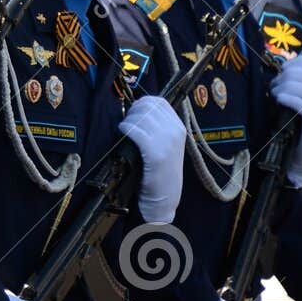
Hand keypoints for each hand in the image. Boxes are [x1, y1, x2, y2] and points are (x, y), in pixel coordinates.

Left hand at [119, 95, 184, 223]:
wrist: (164, 198)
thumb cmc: (160, 172)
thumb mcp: (166, 145)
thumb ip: (157, 127)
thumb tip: (137, 110)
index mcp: (179, 127)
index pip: (158, 102)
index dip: (141, 103)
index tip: (133, 112)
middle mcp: (175, 131)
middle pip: (147, 106)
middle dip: (132, 112)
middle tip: (126, 123)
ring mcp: (167, 142)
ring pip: (140, 117)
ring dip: (127, 120)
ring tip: (124, 130)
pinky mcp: (156, 153)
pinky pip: (135, 131)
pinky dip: (125, 129)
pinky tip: (122, 133)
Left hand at [270, 54, 301, 186]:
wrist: (299, 160)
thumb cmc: (293, 129)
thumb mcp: (294, 103)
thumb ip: (292, 87)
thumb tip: (278, 72)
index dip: (297, 63)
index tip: (281, 71)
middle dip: (287, 76)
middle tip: (273, 87)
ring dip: (285, 88)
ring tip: (274, 95)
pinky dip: (290, 99)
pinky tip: (279, 101)